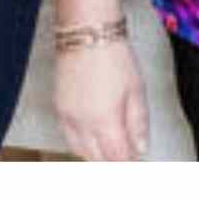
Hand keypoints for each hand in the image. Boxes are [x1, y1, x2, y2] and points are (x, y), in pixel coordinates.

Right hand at [53, 32, 149, 161]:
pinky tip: (93, 137)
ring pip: (79, 150)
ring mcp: (66, 116)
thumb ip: (138, 123)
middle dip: (112, 162)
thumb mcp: (136, 90)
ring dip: (95, 155)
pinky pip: (68, 136)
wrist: (86, 33)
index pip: (116, 158)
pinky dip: (81, 143)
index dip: (128, 164)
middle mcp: (81, 123)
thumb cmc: (113, 56)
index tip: (136, 165)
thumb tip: (141, 148)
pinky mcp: (58, 107)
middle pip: (96, 159)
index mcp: (104, 121)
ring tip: (110, 150)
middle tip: (125, 159)